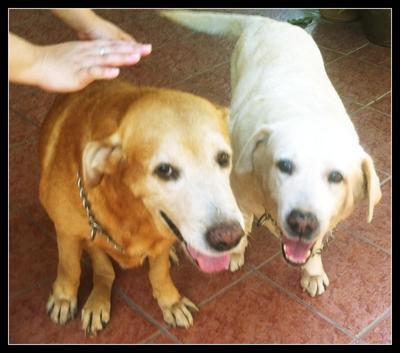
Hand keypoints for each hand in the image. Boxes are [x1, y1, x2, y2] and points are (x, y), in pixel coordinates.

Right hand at [33, 39, 150, 91]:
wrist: (35, 63)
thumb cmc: (54, 64)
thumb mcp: (75, 60)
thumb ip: (89, 63)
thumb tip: (100, 67)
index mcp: (88, 50)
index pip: (111, 47)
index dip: (127, 47)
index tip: (142, 48)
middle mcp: (88, 54)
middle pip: (113, 50)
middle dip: (131, 50)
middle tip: (147, 49)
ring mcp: (83, 63)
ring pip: (105, 59)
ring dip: (121, 58)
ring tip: (136, 58)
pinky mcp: (77, 73)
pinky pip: (92, 72)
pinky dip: (104, 72)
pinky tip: (115, 72)